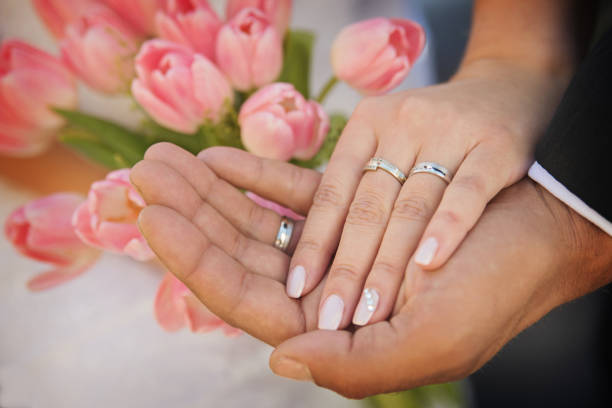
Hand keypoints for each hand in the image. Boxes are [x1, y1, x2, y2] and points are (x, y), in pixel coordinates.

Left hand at [132, 144, 611, 397]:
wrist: (542, 236)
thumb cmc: (498, 289)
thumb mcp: (437, 338)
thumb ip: (357, 363)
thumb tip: (279, 355)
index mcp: (333, 331)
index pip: (242, 296)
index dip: (193, 257)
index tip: (153, 215)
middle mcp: (320, 292)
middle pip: (236, 253)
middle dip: (188, 214)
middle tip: (143, 174)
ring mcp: (329, 250)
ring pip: (254, 221)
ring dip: (210, 191)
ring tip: (164, 159)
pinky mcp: (346, 214)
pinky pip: (289, 194)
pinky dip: (255, 176)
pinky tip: (219, 158)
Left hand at [286, 59, 567, 329]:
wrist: (509, 88)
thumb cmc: (437, 134)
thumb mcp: (389, 142)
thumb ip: (359, 186)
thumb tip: (316, 256)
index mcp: (367, 125)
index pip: (332, 192)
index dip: (314, 243)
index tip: (297, 289)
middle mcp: (402, 124)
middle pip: (368, 207)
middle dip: (347, 268)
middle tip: (330, 317)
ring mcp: (450, 132)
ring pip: (411, 207)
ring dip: (389, 264)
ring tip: (370, 312)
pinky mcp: (496, 143)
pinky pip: (468, 191)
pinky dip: (448, 227)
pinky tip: (429, 264)